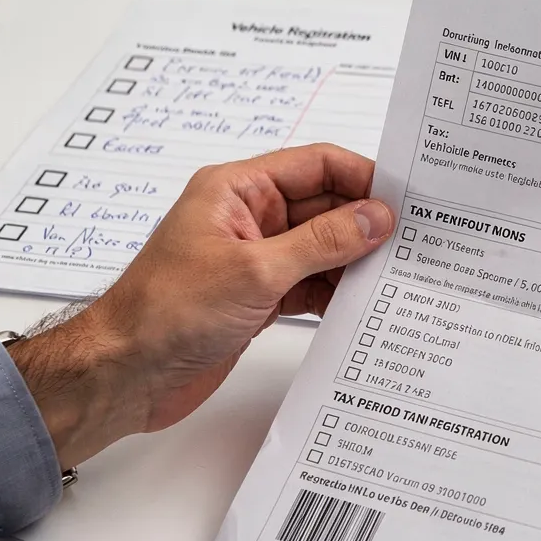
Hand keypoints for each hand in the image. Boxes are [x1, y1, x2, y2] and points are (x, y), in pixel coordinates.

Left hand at [7, 144, 394, 467]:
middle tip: (416, 242)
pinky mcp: (258, 297)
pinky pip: (311, 283)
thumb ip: (322, 242)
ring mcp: (254, 259)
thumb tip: (376, 217)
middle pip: (323, 206)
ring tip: (398, 276)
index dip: (362, 177)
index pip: (314, 165)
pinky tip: (365, 305)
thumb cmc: (167, 313)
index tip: (405, 199)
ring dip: (355, 262)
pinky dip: (336, 292)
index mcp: (237, 191)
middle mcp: (248, 218)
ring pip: (322, 248)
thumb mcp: (256, 271)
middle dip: (366, 223)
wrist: (124, 375)